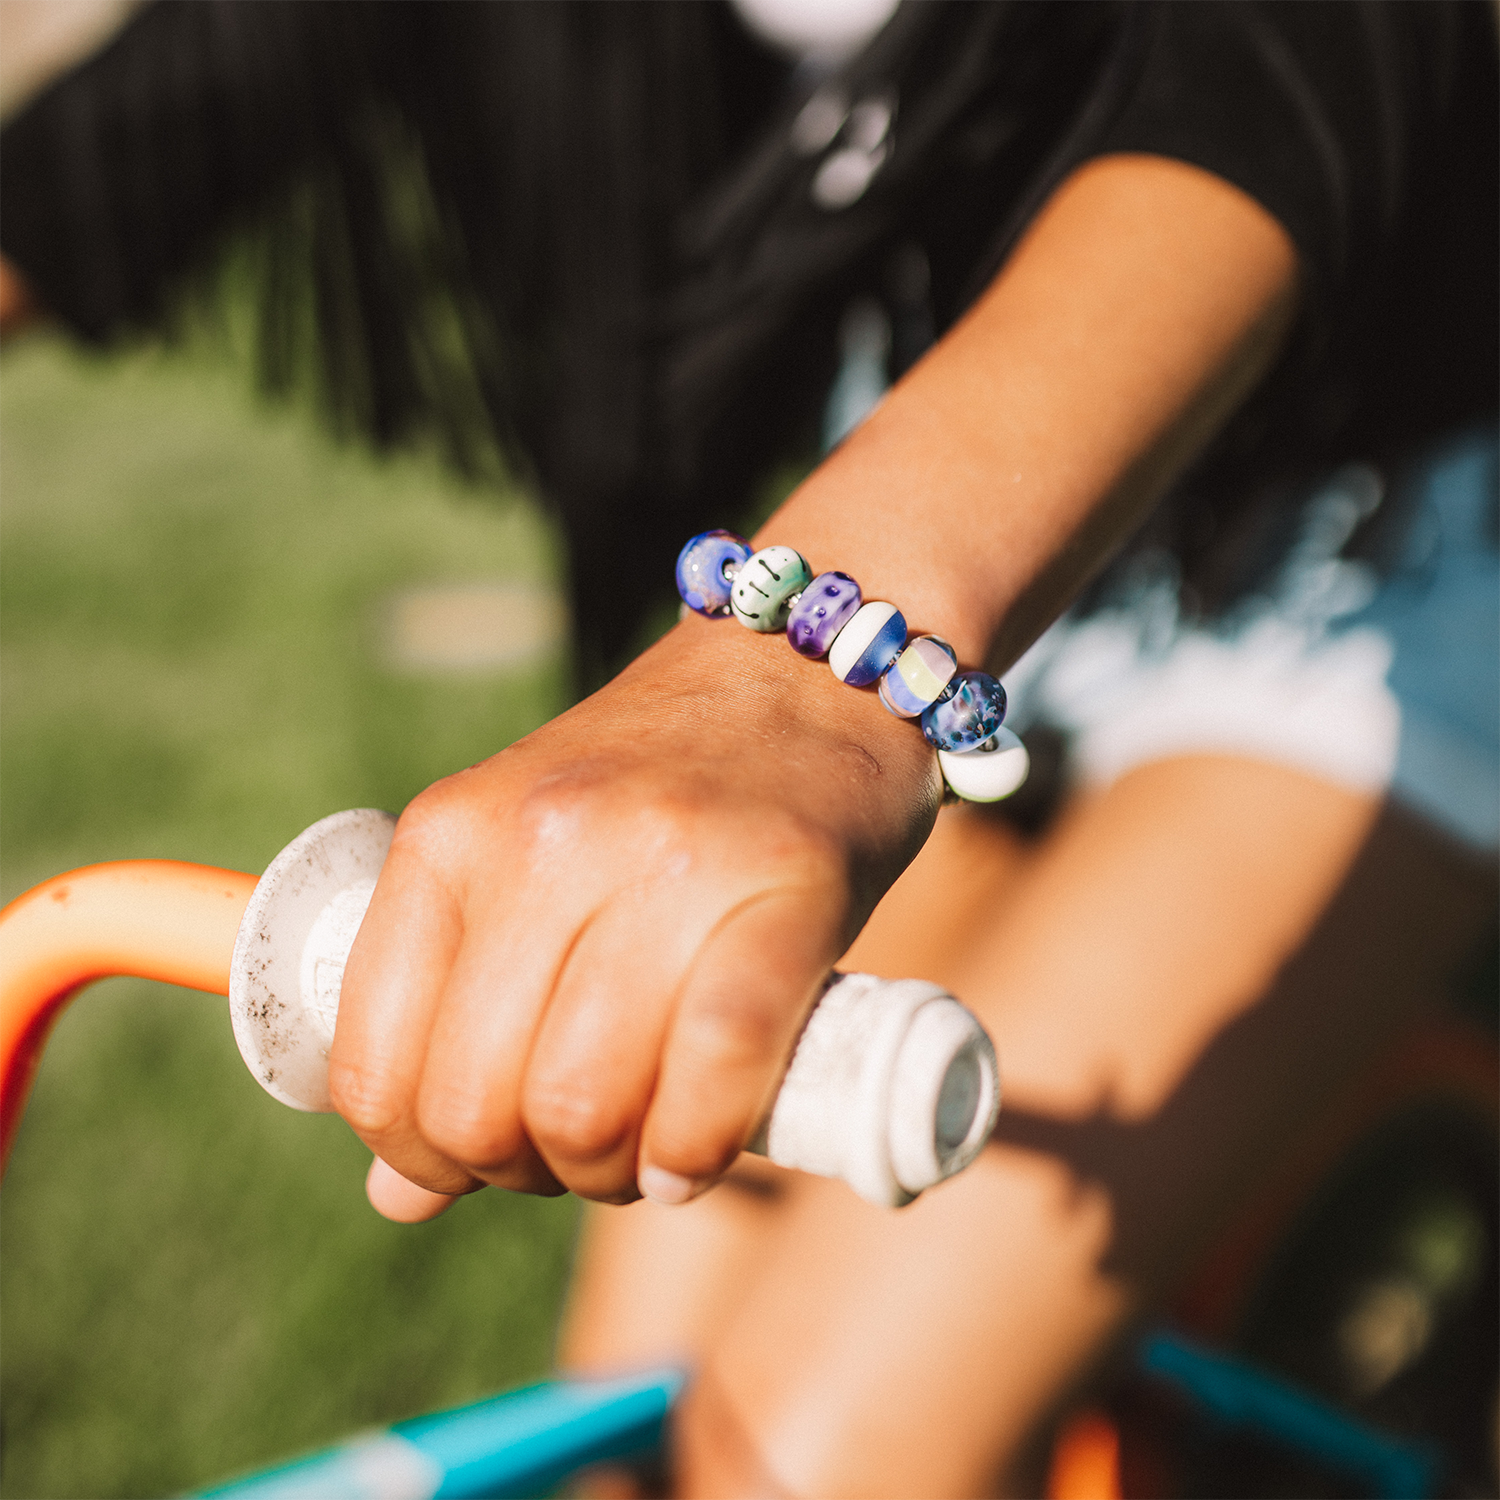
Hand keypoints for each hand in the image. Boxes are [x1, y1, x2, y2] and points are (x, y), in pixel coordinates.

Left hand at [330, 616, 939, 1209]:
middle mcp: (546, 839)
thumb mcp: (525, 863)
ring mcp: (666, 858)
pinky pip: (716, 1060)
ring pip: (584, 1101)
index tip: (475, 1160)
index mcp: (453, 832)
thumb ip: (455, 1006)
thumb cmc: (661, 790)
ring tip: (642, 1152)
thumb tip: (396, 1195)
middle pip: (479, 1103)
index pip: (375, 1062)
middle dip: (522, 1173)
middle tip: (577, 1154)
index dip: (416, 1154)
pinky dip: (695, 1146)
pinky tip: (692, 1159)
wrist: (804, 671)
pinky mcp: (786, 884)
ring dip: (608, 1173)